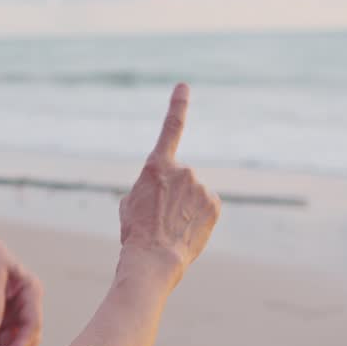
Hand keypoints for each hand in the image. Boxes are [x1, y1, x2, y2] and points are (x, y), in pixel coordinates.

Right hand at [118, 83, 221, 285]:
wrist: (154, 259)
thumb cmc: (135, 231)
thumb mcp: (131, 201)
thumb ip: (149, 185)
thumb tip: (164, 188)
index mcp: (156, 165)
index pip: (171, 128)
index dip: (177, 104)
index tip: (184, 86)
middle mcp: (183, 170)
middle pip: (179, 176)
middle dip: (172, 191)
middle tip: (159, 215)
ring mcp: (201, 187)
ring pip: (193, 192)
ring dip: (185, 205)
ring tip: (171, 226)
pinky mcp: (215, 204)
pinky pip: (206, 205)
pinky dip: (198, 216)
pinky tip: (187, 230)